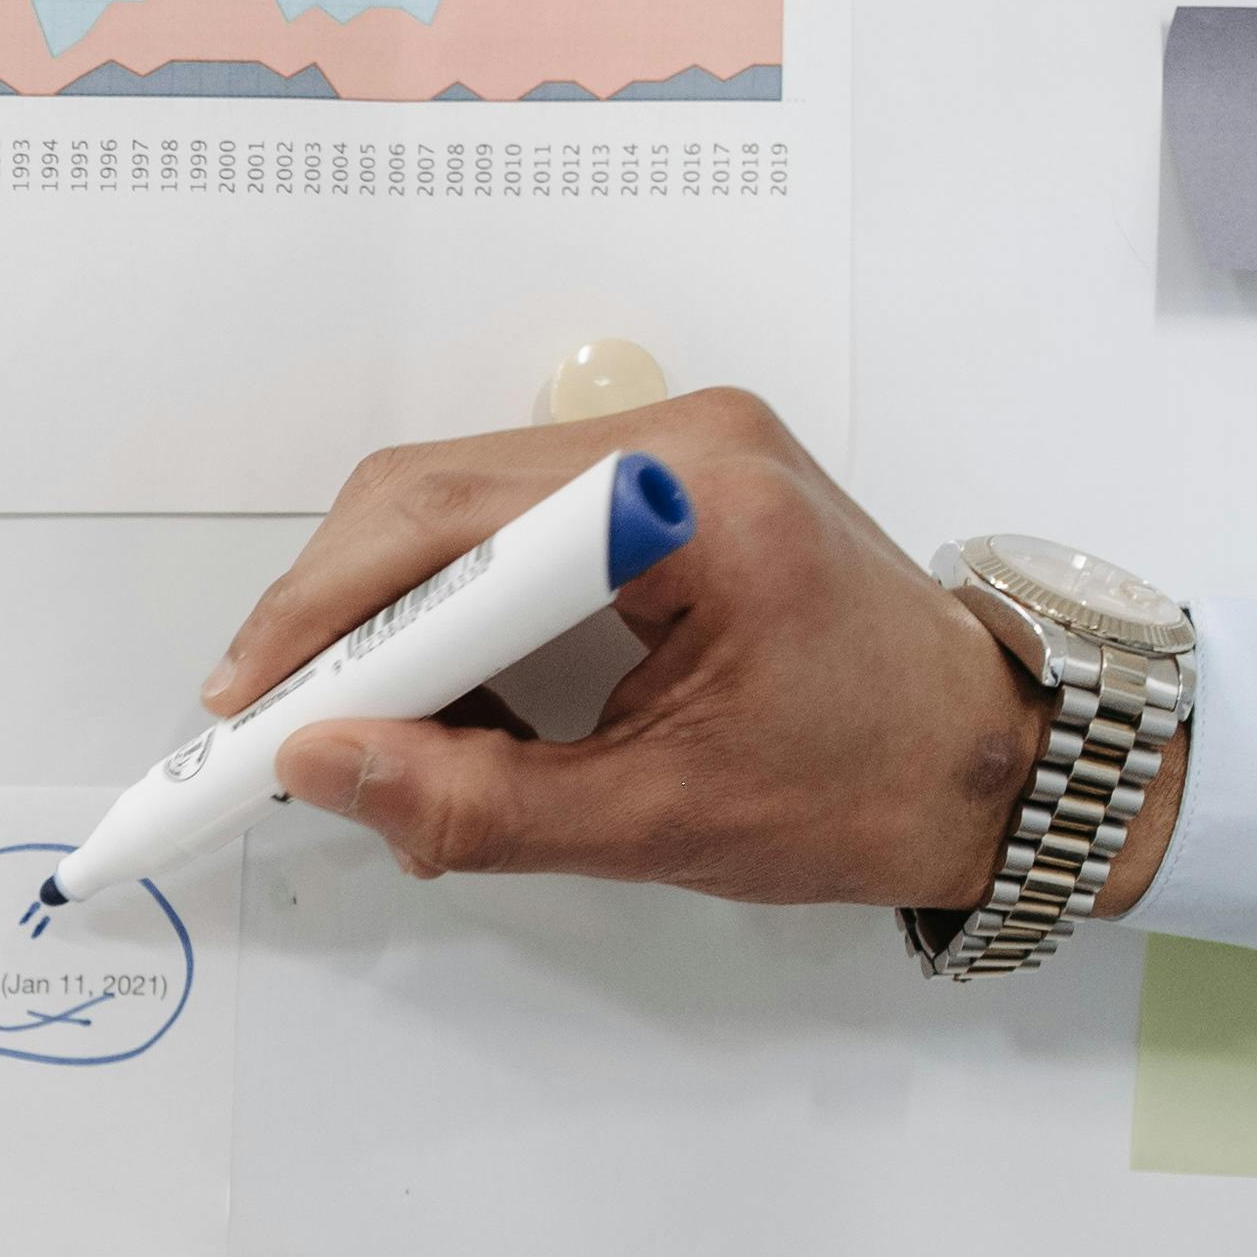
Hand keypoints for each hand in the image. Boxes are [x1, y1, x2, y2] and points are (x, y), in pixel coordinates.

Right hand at [203, 388, 1182, 914]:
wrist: (1002, 761)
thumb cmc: (869, 786)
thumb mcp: (660, 820)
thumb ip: (476, 801)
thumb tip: (322, 765)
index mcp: (692, 498)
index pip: (449, 518)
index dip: (330, 610)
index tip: (254, 702)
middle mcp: (680, 436)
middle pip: (434, 490)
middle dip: (339, 612)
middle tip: (274, 722)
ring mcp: (677, 447)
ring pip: (458, 503)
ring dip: (392, 615)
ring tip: (365, 730)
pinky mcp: (670, 480)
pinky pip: (510, 523)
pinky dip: (453, 609)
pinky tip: (445, 700)